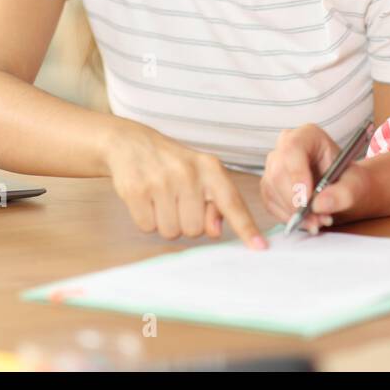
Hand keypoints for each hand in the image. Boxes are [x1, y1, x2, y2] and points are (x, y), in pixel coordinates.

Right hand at [106, 126, 265, 247]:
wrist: (130, 143)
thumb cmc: (172, 164)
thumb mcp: (200, 174)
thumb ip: (215, 202)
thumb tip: (215, 230)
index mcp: (210, 168)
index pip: (232, 202)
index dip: (246, 227)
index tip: (260, 246)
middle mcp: (188, 173)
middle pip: (195, 230)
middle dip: (185, 222)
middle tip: (177, 201)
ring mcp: (161, 181)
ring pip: (171, 232)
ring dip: (165, 222)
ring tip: (161, 198)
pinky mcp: (136, 190)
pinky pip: (148, 227)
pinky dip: (146, 219)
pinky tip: (146, 199)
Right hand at [261, 123, 374, 233]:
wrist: (343, 189)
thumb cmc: (349, 181)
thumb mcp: (356, 185)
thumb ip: (343, 193)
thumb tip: (319, 204)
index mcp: (308, 135)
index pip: (293, 149)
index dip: (297, 175)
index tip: (307, 200)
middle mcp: (285, 146)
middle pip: (278, 172)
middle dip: (296, 202)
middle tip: (317, 220)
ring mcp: (274, 165)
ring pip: (272, 190)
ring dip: (293, 213)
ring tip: (318, 221)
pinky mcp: (269, 185)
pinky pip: (270, 203)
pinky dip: (287, 217)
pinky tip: (306, 221)